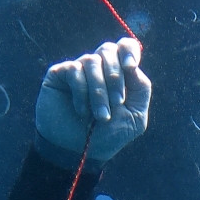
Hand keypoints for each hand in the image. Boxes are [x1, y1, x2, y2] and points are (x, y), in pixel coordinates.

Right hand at [34, 38, 150, 163]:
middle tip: (117, 102)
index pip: (125, 47)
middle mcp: (98, 68)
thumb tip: (132, 66)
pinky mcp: (59, 75)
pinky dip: (81, 92)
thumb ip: (141, 89)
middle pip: (108, 50)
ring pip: (92, 61)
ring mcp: (78, 70)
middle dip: (116, 78)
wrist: (78, 153)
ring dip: (99, 91)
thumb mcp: (135, 117)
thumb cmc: (108, 137)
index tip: (131, 67)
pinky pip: (74, 70)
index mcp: (119, 74)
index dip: (129, 50)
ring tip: (100, 116)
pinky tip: (81, 111)